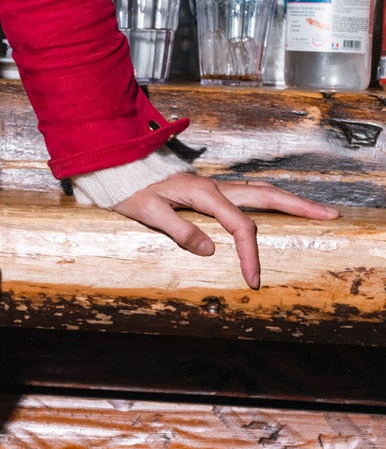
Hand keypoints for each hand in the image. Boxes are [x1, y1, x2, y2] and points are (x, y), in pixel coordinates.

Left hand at [113, 172, 337, 290]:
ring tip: (316, 210)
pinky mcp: (211, 191)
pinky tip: (280, 206)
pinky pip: (249, 195)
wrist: (118, 169)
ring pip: (262, 192)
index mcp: (204, 194)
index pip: (240, 226)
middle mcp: (216, 187)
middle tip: (330, 216)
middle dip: (300, 206)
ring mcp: (215, 187)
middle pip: (267, 195)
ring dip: (290, 201)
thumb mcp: (147, 212)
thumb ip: (178, 230)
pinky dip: (271, 200)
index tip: (253, 279)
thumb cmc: (130, 190)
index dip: (250, 254)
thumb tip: (210, 249)